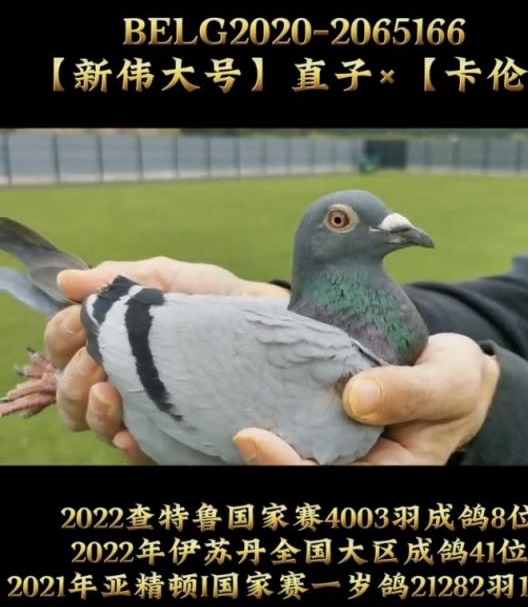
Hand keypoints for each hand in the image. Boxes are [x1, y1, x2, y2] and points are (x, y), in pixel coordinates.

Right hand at [44, 257, 288, 463]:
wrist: (267, 325)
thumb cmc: (218, 299)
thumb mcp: (173, 278)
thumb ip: (123, 278)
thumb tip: (65, 280)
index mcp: (117, 335)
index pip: (65, 342)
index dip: (62, 335)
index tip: (83, 323)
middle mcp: (124, 372)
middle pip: (70, 387)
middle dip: (73, 376)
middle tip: (98, 362)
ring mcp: (145, 404)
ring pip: (93, 420)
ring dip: (91, 410)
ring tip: (110, 393)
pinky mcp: (170, 431)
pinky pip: (135, 448)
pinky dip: (125, 442)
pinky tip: (130, 434)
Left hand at [232, 334, 499, 464]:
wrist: (444, 370)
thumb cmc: (454, 380)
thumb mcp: (449, 383)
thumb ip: (412, 391)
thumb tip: (358, 397)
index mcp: (391, 475)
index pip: (331, 489)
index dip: (287, 470)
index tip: (252, 438)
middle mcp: (359, 468)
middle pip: (299, 476)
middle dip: (260, 463)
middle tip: (227, 429)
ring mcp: (340, 448)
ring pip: (290, 455)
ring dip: (256, 444)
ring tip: (223, 410)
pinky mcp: (327, 424)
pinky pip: (295, 427)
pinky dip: (269, 418)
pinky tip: (242, 396)